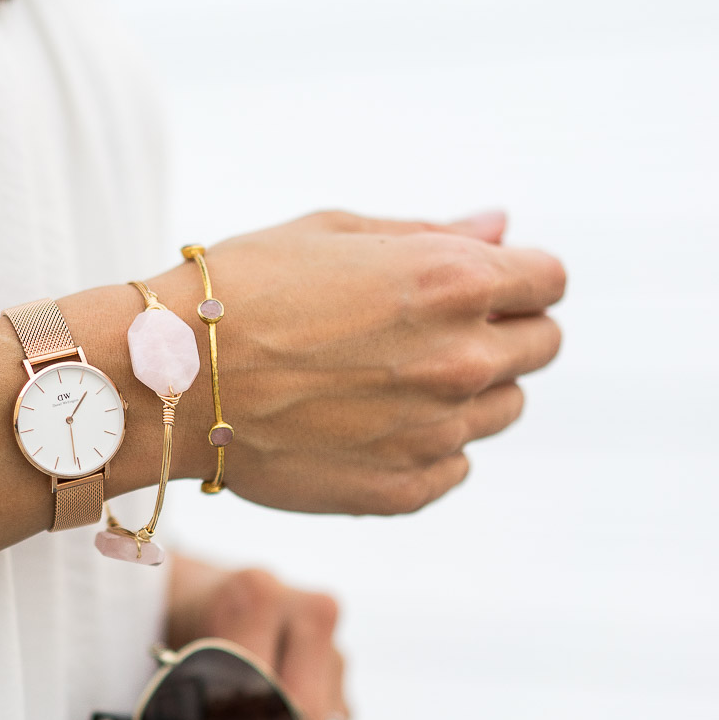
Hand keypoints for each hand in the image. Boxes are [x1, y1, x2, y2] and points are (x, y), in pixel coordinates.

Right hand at [146, 208, 564, 516]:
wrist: (168, 380)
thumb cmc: (242, 289)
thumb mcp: (337, 234)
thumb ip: (434, 235)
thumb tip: (502, 231)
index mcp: (454, 282)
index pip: (550, 281)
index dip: (519, 278)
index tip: (482, 284)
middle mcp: (462, 360)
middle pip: (542, 346)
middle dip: (505, 330)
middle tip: (431, 329)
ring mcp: (438, 433)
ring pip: (504, 408)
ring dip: (469, 390)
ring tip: (388, 377)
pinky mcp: (406, 489)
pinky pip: (456, 464)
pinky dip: (429, 443)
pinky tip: (366, 421)